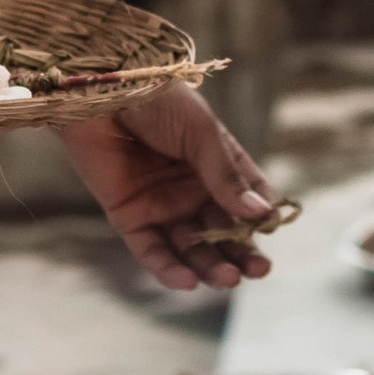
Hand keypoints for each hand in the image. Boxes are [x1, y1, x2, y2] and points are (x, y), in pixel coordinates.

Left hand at [56, 84, 278, 292]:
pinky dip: (169, 269)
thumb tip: (261, 214)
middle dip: (241, 252)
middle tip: (258, 270)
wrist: (101, 93)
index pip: (248, 198)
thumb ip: (226, 176)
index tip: (272, 229)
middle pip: (222, 231)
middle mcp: (192, 190)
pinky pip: (152, 251)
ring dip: (210, 266)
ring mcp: (162, 205)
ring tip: (228, 279)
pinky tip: (188, 281)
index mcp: (216, 165)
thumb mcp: (201, 134)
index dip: (261, 217)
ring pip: (191, 247)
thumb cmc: (158, 103)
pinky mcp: (130, 217)